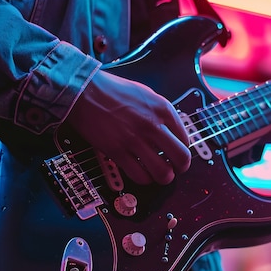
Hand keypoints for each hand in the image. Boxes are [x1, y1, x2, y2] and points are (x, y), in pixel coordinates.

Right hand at [67, 70, 190, 184]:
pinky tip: (142, 173)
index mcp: (162, 109)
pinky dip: (144, 179)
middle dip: (180, 169)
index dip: (183, 151)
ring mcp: (135, 139)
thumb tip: (173, 134)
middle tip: (174, 169)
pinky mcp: (117, 151)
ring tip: (158, 174)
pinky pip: (139, 176)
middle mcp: (152, 125)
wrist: (84, 91)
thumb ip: (162, 113)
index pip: (185, 140)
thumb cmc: (113, 91)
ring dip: (163, 178)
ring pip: (162, 173)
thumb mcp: (146, 94)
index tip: (176, 155)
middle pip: (181, 158)